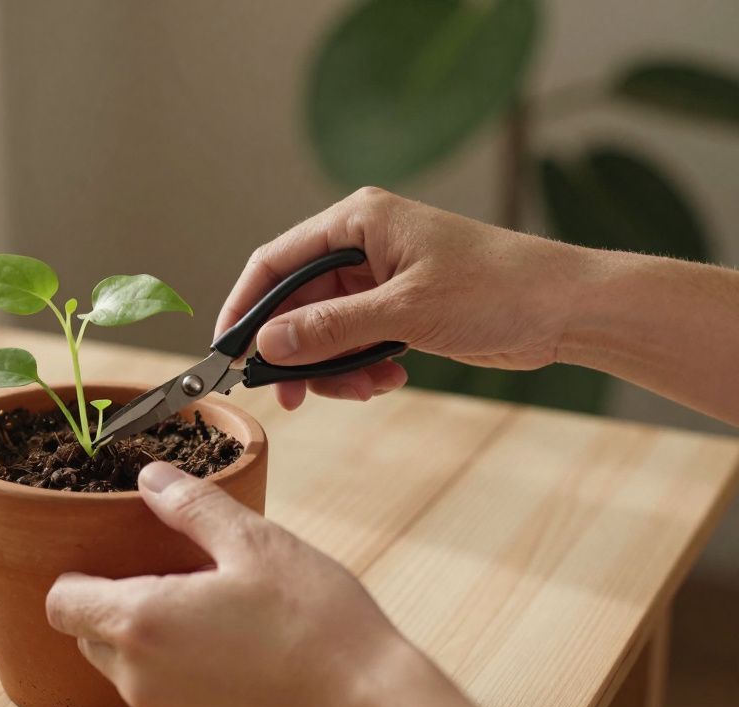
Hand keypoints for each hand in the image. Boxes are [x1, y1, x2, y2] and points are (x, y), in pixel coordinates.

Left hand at [45, 462, 504, 706]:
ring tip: (211, 617)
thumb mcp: (254, 543)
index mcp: (141, 621)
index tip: (112, 561)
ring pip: (128, 673)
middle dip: (116, 607)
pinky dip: (182, 679)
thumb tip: (151, 478)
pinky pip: (164, 703)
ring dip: (150, 644)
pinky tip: (233, 657)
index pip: (62, 602)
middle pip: (90, 637)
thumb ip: (191, 506)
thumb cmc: (315, 621)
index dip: (77, 578)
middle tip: (172, 580)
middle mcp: (140, 679)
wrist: (368, 705)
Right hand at [216, 187, 582, 409]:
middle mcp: (362, 246)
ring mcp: (380, 279)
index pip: (276, 262)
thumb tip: (267, 346)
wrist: (567, 309)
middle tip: (292, 396)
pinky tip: (389, 380)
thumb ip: (330, 329)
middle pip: (296, 303)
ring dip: (334, 367)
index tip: (227, 353)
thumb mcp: (405, 311)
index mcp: (357, 222)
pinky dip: (360, 368)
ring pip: (324, 331)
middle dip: (295, 352)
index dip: (245, 307)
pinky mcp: (398, 309)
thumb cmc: (497, 288)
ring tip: (366, 389)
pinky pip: (354, 343)